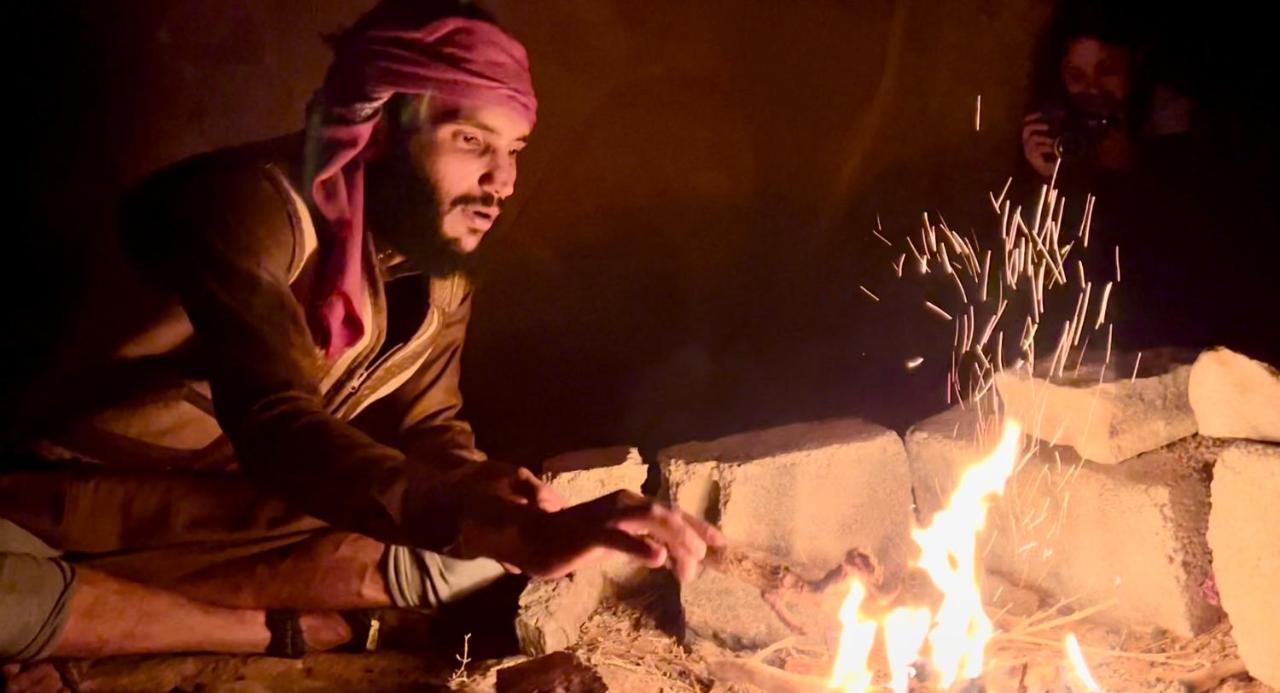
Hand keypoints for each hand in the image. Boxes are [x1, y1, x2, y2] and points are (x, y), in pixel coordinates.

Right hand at [456, 489, 724, 581]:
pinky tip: (657, 560)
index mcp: (629, 503)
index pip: (671, 511)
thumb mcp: (615, 543)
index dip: (697, 525)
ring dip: (675, 538)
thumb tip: (671, 557)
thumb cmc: (574, 540)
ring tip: (693, 561)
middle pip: (666, 513)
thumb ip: (642, 544)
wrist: (531, 537)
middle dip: (691, 533)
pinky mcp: (590, 533)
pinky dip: (640, 546)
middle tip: (705, 559)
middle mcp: (622, 502)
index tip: (720, 543)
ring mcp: (606, 516)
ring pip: (649, 518)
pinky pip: (619, 538)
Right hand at [1022, 112, 1057, 178]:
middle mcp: (1026, 142)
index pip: (1026, 123)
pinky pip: (1037, 147)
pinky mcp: (1030, 156)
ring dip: (1044, 138)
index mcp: (1031, 136)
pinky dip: (1047, 147)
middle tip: (1047, 126)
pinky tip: (1053, 150)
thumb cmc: (1052, 156)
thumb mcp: (1054, 140)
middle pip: (1026, 128)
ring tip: (1053, 141)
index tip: (1040, 113)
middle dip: (1037, 125)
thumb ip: (1055, 131)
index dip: (1032, 117)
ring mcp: (1027, 149)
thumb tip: (1063, 117)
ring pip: (1032, 138)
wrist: (1049, 172)